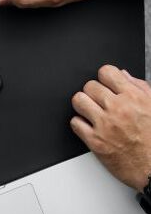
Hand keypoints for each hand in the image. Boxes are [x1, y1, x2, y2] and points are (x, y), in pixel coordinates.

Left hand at [71, 65, 150, 191]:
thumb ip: (139, 88)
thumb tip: (123, 76)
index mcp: (134, 97)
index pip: (106, 72)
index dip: (104, 77)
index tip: (104, 84)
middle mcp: (118, 108)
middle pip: (89, 86)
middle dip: (93, 92)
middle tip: (98, 101)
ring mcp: (104, 124)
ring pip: (78, 100)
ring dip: (83, 105)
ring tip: (90, 111)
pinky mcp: (94, 140)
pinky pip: (75, 122)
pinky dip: (79, 123)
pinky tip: (89, 126)